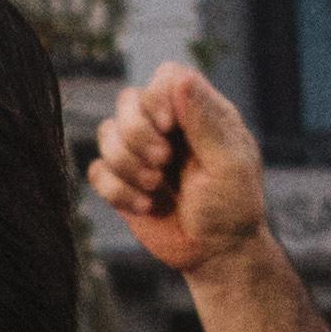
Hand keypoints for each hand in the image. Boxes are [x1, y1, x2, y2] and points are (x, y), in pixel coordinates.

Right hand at [82, 64, 269, 275]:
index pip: (165, 77)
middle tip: (163, 161)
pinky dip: (118, 191)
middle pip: (128, 100)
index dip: (157, 96)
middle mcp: (166, 127)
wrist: (217, 254)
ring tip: (155, 187)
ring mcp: (141, 154)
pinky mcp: (122, 183)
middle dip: (137, 132)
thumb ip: (204, 121)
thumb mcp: (228, 163)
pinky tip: (146, 207)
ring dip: (127, 163)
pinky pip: (97, 172)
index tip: (168, 126)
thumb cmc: (233, 207)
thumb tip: (180, 77)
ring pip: (106, 133)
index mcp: (197, 113)